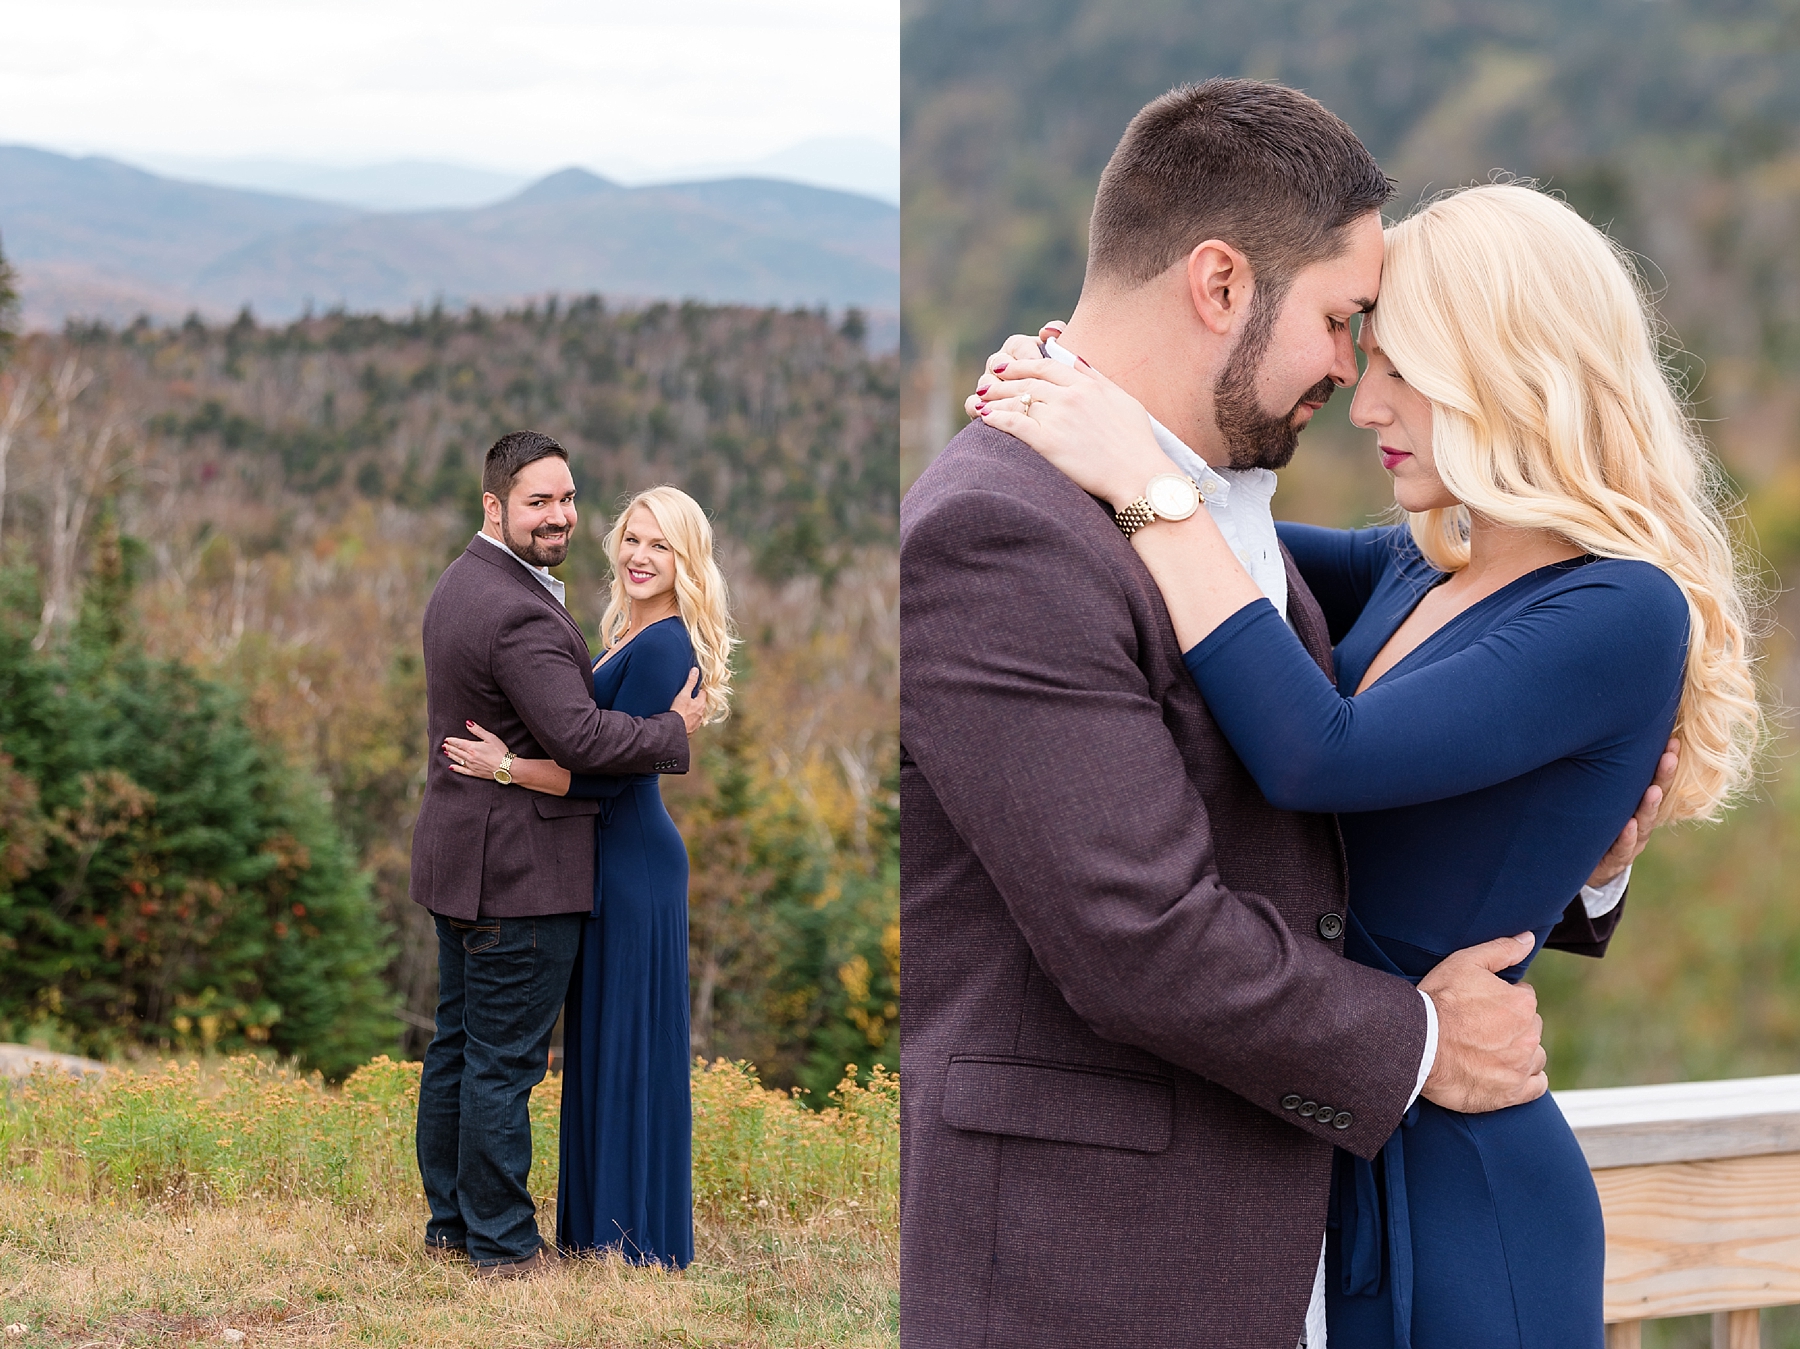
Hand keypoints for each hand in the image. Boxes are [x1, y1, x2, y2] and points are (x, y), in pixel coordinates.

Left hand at [443, 721, 508, 777]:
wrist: (506, 767)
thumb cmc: (500, 751)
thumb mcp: (490, 737)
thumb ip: (478, 730)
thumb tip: (468, 723)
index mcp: (472, 747)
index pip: (459, 743)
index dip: (452, 741)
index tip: (446, 739)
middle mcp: (469, 757)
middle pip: (457, 751)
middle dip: (450, 748)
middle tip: (444, 745)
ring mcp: (471, 766)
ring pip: (458, 760)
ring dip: (451, 755)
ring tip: (446, 753)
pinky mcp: (475, 773)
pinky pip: (462, 771)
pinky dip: (456, 768)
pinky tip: (451, 767)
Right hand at [671, 667, 703, 734]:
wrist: (673, 730)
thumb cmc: (678, 711)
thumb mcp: (683, 694)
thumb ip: (690, 682)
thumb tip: (695, 670)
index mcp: (700, 704)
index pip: (703, 694)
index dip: (699, 690)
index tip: (696, 688)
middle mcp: (701, 714)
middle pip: (700, 705)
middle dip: (696, 702)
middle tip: (689, 698)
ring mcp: (696, 724)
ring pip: (697, 716)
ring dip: (693, 713)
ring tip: (685, 711)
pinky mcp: (691, 731)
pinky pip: (691, 725)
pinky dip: (688, 722)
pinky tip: (683, 722)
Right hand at [964, 324, 1067, 419]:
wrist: (1064, 420)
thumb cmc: (1067, 390)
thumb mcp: (1069, 365)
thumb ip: (1062, 339)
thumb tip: (1047, 330)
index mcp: (1021, 351)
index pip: (1017, 344)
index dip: (1026, 352)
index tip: (1039, 360)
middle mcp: (1003, 366)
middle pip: (998, 362)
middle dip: (1009, 371)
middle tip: (1022, 382)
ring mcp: (991, 386)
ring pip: (985, 382)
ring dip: (992, 389)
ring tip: (1003, 398)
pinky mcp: (983, 407)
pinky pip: (972, 403)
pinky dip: (975, 406)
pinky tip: (984, 412)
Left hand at [973, 354, 1167, 508]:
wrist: (1138, 475)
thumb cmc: (1136, 442)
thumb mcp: (1123, 399)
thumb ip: (1097, 377)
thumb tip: (1075, 359)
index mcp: (1087, 385)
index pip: (1045, 366)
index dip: (1022, 364)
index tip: (1007, 367)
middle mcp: (1069, 397)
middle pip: (1026, 382)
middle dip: (1002, 381)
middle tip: (986, 382)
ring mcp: (1058, 418)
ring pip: (1017, 401)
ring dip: (995, 399)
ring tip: (980, 400)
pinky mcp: (1048, 443)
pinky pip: (1014, 425)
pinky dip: (996, 419)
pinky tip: (985, 418)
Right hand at [1419, 933, 1546, 1112]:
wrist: (1417, 1046)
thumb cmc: (1438, 1002)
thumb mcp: (1464, 963)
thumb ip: (1501, 950)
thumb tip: (1528, 939)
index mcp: (1522, 1004)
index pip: (1523, 998)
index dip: (1500, 1000)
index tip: (1480, 1005)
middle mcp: (1529, 1036)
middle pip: (1529, 1027)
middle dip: (1511, 1026)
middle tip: (1479, 1028)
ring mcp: (1522, 1066)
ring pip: (1533, 1055)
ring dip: (1519, 1052)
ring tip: (1488, 1050)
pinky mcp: (1512, 1092)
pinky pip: (1536, 1085)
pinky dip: (1527, 1079)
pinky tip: (1507, 1072)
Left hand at [1587, 738, 1677, 886]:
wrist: (1591, 869)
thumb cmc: (1600, 828)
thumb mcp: (1605, 804)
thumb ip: (1608, 781)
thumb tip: (1599, 739)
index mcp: (1641, 807)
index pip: (1657, 781)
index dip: (1665, 764)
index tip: (1672, 741)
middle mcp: (1641, 822)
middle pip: (1656, 798)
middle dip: (1664, 777)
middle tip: (1670, 756)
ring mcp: (1632, 842)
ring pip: (1644, 822)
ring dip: (1649, 806)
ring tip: (1653, 790)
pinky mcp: (1616, 859)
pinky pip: (1623, 848)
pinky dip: (1627, 836)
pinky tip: (1629, 825)